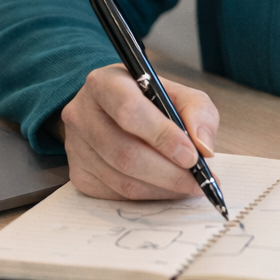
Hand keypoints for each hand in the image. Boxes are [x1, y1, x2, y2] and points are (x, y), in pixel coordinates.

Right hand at [59, 64, 219, 200]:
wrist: (111, 110)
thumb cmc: (147, 100)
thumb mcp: (177, 93)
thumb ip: (197, 113)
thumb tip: (203, 147)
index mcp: (105, 83)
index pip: (130, 111)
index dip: (162, 136)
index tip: (192, 156)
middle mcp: (82, 113)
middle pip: (125, 152)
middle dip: (168, 172)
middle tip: (197, 181)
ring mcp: (75, 146)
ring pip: (121, 179)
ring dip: (161, 188)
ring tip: (187, 186)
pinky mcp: (78, 173)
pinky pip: (115, 194)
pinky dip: (148, 196)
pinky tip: (165, 188)